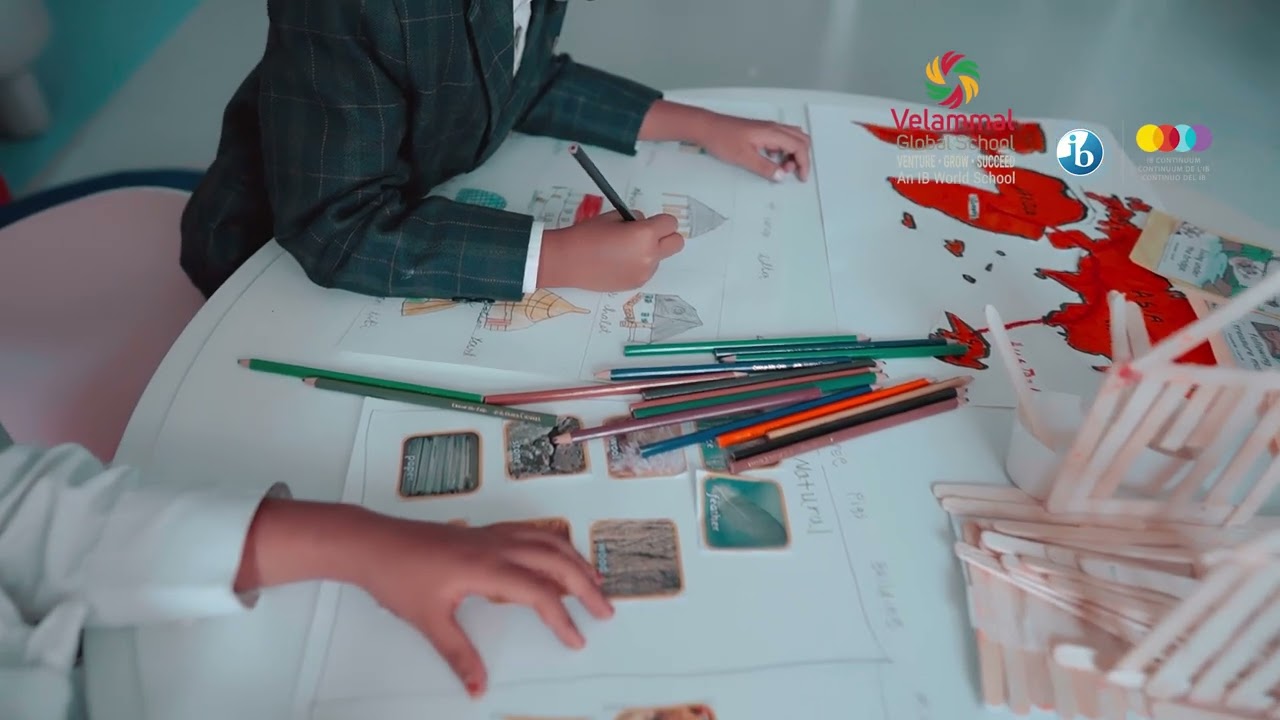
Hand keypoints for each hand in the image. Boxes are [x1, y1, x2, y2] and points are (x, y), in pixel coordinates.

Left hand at [350, 518, 612, 696]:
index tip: (577, 640)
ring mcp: (492, 535)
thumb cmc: (398, 578)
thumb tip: (480, 688)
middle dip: (586, 585)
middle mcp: (497, 546)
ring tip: (595, 581)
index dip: (562, 618)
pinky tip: (558, 555)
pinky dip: (554, 544)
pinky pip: (531, 532)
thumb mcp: (429, 622)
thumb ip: (459, 655)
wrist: (373, 543)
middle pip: (556, 560)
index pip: (539, 592)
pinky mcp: (484, 533)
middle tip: (606, 610)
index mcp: (487, 567)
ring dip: (575, 559)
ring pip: (547, 539)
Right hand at [537, 210, 684, 290]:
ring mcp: (644, 273)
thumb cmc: (586, 235)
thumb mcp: (614, 217)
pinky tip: (618, 262)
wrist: (567, 261)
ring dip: (651, 252)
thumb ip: (636, 220)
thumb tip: (645, 224)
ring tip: (624, 251)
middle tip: (647, 235)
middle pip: (677, 243)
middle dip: (666, 237)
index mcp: (644, 235)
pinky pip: (647, 270)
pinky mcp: (636, 284)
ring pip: (661, 258)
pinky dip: (639, 265)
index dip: (660, 221)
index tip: (648, 222)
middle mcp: (649, 255)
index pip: (670, 224)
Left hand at [693, 113, 811, 182]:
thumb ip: (765, 167)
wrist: (707, 127)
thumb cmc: (722, 139)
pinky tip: (771, 160)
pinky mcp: (760, 131)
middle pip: (801, 139)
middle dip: (801, 157)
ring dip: (793, 153)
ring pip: (792, 138)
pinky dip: (784, 150)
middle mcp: (773, 128)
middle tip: (791, 172)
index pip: (799, 146)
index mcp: (772, 133)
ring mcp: (767, 128)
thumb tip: (781, 176)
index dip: (804, 163)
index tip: (801, 177)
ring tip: (780, 168)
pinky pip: (781, 138)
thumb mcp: (744, 158)